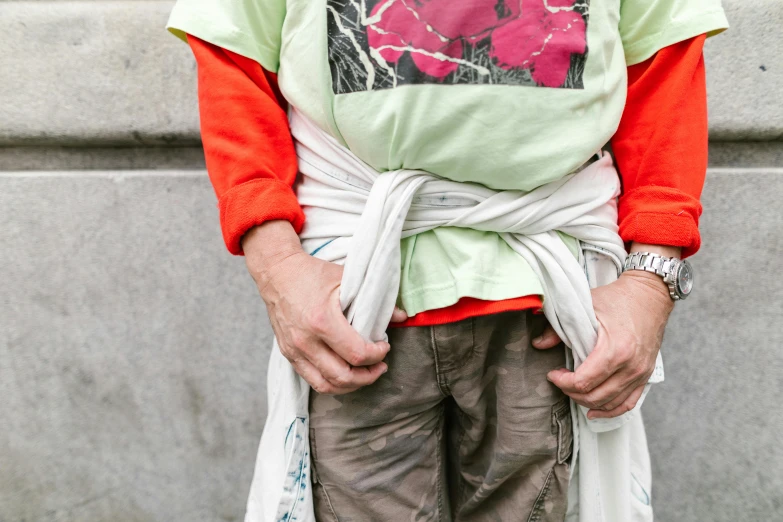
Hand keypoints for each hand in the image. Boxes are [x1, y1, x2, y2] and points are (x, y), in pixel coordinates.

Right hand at [243, 221, 406, 394]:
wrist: (276, 272)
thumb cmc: (311, 273)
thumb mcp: (346, 279)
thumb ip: (376, 300)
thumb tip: (401, 317)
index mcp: (322, 321)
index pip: (357, 354)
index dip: (377, 355)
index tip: (384, 346)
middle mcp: (306, 341)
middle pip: (343, 376)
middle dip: (368, 375)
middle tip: (380, 365)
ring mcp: (294, 350)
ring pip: (326, 385)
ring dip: (351, 385)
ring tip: (365, 374)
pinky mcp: (288, 354)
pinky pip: (312, 380)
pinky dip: (332, 383)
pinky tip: (345, 374)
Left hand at [532, 245, 676, 418]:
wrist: (649, 296)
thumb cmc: (617, 299)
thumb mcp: (585, 307)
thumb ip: (558, 328)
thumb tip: (538, 344)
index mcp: (615, 350)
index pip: (584, 381)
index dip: (563, 382)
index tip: (553, 374)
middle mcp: (630, 366)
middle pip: (595, 396)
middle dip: (571, 393)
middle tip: (560, 381)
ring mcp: (640, 373)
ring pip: (609, 403)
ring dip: (587, 402)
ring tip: (572, 391)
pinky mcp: (646, 376)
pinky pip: (627, 403)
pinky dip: (610, 411)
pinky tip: (594, 411)